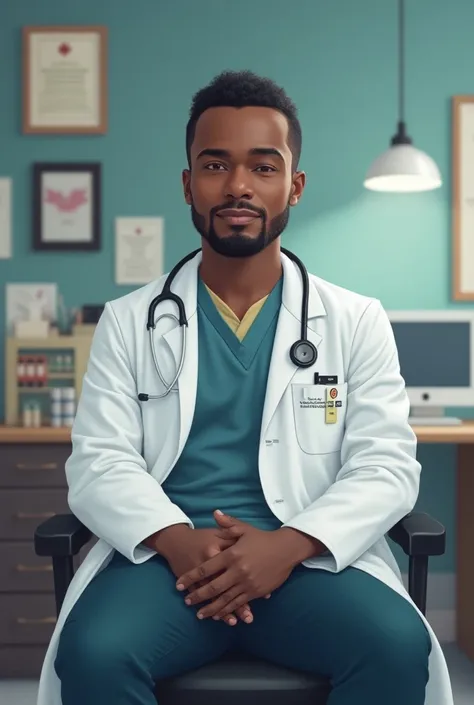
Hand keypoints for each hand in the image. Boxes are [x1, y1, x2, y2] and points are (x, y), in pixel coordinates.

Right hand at [153, 523, 253, 625]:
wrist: (176, 540)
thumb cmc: (203, 536)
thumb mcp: (220, 533)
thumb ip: (236, 537)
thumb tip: (255, 554)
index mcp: (217, 550)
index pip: (235, 568)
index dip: (248, 581)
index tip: (261, 595)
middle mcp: (208, 564)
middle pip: (225, 587)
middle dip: (237, 603)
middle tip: (248, 617)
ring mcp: (197, 576)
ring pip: (213, 596)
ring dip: (222, 610)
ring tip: (233, 622)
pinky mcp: (190, 583)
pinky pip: (202, 598)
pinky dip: (208, 606)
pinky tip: (215, 617)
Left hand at [175, 511, 303, 620]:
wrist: (286, 549)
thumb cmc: (263, 538)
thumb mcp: (244, 529)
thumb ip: (227, 524)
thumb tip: (215, 513)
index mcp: (231, 555)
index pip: (206, 568)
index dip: (190, 578)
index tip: (179, 585)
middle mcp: (237, 571)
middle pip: (212, 587)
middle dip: (198, 596)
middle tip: (187, 602)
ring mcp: (247, 583)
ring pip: (224, 599)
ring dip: (210, 608)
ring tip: (199, 614)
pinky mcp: (256, 592)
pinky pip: (238, 604)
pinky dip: (227, 611)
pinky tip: (219, 616)